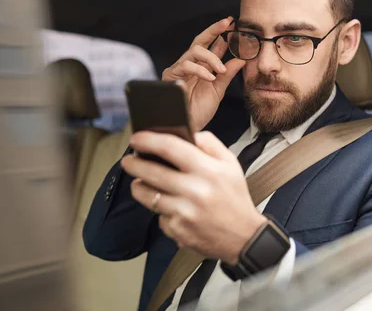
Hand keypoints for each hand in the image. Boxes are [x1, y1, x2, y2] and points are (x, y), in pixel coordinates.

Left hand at [121, 131, 266, 263]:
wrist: (243, 237)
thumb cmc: (234, 196)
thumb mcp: (230, 164)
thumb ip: (209, 144)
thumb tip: (187, 133)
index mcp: (208, 170)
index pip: (171, 148)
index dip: (149, 140)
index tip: (136, 138)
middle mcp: (195, 191)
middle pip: (152, 172)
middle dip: (134, 164)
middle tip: (128, 160)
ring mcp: (184, 213)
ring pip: (148, 196)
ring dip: (139, 187)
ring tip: (140, 182)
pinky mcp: (177, 230)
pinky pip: (159, 216)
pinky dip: (161, 210)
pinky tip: (169, 207)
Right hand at [162, 17, 245, 131]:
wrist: (188, 126)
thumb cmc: (199, 111)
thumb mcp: (218, 90)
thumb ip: (227, 74)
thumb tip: (241, 58)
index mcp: (203, 66)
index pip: (212, 45)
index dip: (221, 34)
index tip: (232, 23)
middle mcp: (190, 64)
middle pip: (200, 40)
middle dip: (213, 30)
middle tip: (226, 23)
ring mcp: (180, 69)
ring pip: (194, 51)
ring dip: (211, 58)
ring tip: (220, 70)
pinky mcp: (171, 76)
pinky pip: (185, 66)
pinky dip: (200, 69)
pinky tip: (210, 77)